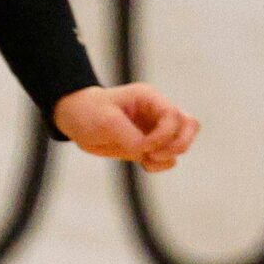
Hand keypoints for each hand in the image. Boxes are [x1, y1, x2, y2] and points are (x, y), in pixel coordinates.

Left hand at [53, 83, 199, 171]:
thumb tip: (146, 152)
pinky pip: (169, 158)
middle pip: (189, 126)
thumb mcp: (105, 122)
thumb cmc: (88, 112)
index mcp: (149, 98)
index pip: (174, 116)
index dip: (163, 135)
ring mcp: (155, 129)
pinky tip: (144, 164)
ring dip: (169, 156)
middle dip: (178, 144)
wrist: (74, 119)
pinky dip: (161, 165)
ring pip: (182, 143)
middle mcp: (157, 112)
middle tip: (155, 155)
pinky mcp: (149, 145)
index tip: (143, 146)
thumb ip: (129, 136)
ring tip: (147, 160)